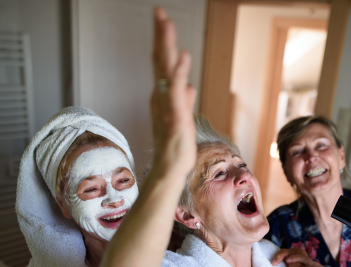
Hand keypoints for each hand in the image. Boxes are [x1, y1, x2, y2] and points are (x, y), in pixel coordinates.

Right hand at [150, 8, 196, 175]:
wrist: (170, 167)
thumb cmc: (175, 145)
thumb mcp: (182, 117)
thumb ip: (185, 99)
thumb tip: (191, 86)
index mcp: (163, 95)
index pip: (163, 63)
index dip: (163, 41)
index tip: (162, 20)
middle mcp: (161, 96)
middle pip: (160, 59)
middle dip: (161, 34)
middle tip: (159, 12)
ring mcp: (166, 104)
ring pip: (166, 69)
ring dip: (166, 45)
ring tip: (166, 23)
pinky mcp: (174, 114)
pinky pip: (176, 89)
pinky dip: (179, 71)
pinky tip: (183, 55)